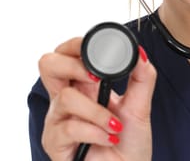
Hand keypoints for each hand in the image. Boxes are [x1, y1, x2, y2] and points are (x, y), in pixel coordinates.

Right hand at [39, 37, 156, 160]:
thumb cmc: (129, 143)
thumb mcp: (141, 106)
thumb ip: (142, 77)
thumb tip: (140, 51)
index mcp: (84, 86)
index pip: (67, 53)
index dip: (76, 45)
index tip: (100, 51)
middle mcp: (67, 99)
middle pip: (47, 63)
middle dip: (72, 64)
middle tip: (96, 79)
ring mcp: (58, 120)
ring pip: (65, 98)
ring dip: (96, 112)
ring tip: (114, 125)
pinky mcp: (55, 143)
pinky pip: (68, 127)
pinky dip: (95, 132)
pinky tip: (109, 138)